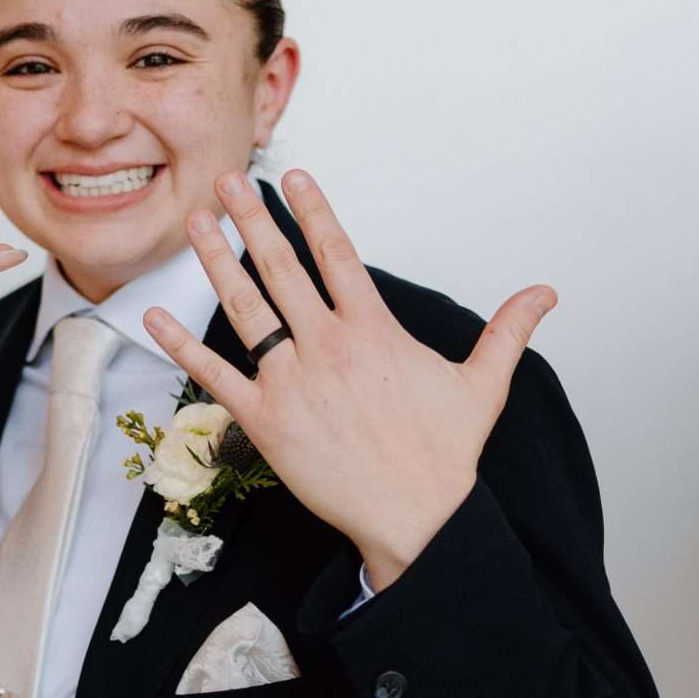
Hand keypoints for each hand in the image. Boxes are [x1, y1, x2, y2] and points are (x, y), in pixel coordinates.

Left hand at [142, 169, 556, 589]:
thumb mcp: (484, 385)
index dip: (313, 211)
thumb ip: (507, 331)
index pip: (338, 254)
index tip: (292, 178)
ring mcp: (292, 381)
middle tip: (227, 181)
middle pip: (282, 268)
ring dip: (216, 262)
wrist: (416, 519)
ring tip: (195, 223)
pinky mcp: (264, 420)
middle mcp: (327, 346)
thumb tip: (545, 293)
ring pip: (245, 308)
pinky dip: (181, 345)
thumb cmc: (445, 455)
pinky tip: (152, 316)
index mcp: (374, 331)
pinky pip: (214, 375)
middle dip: (252, 219)